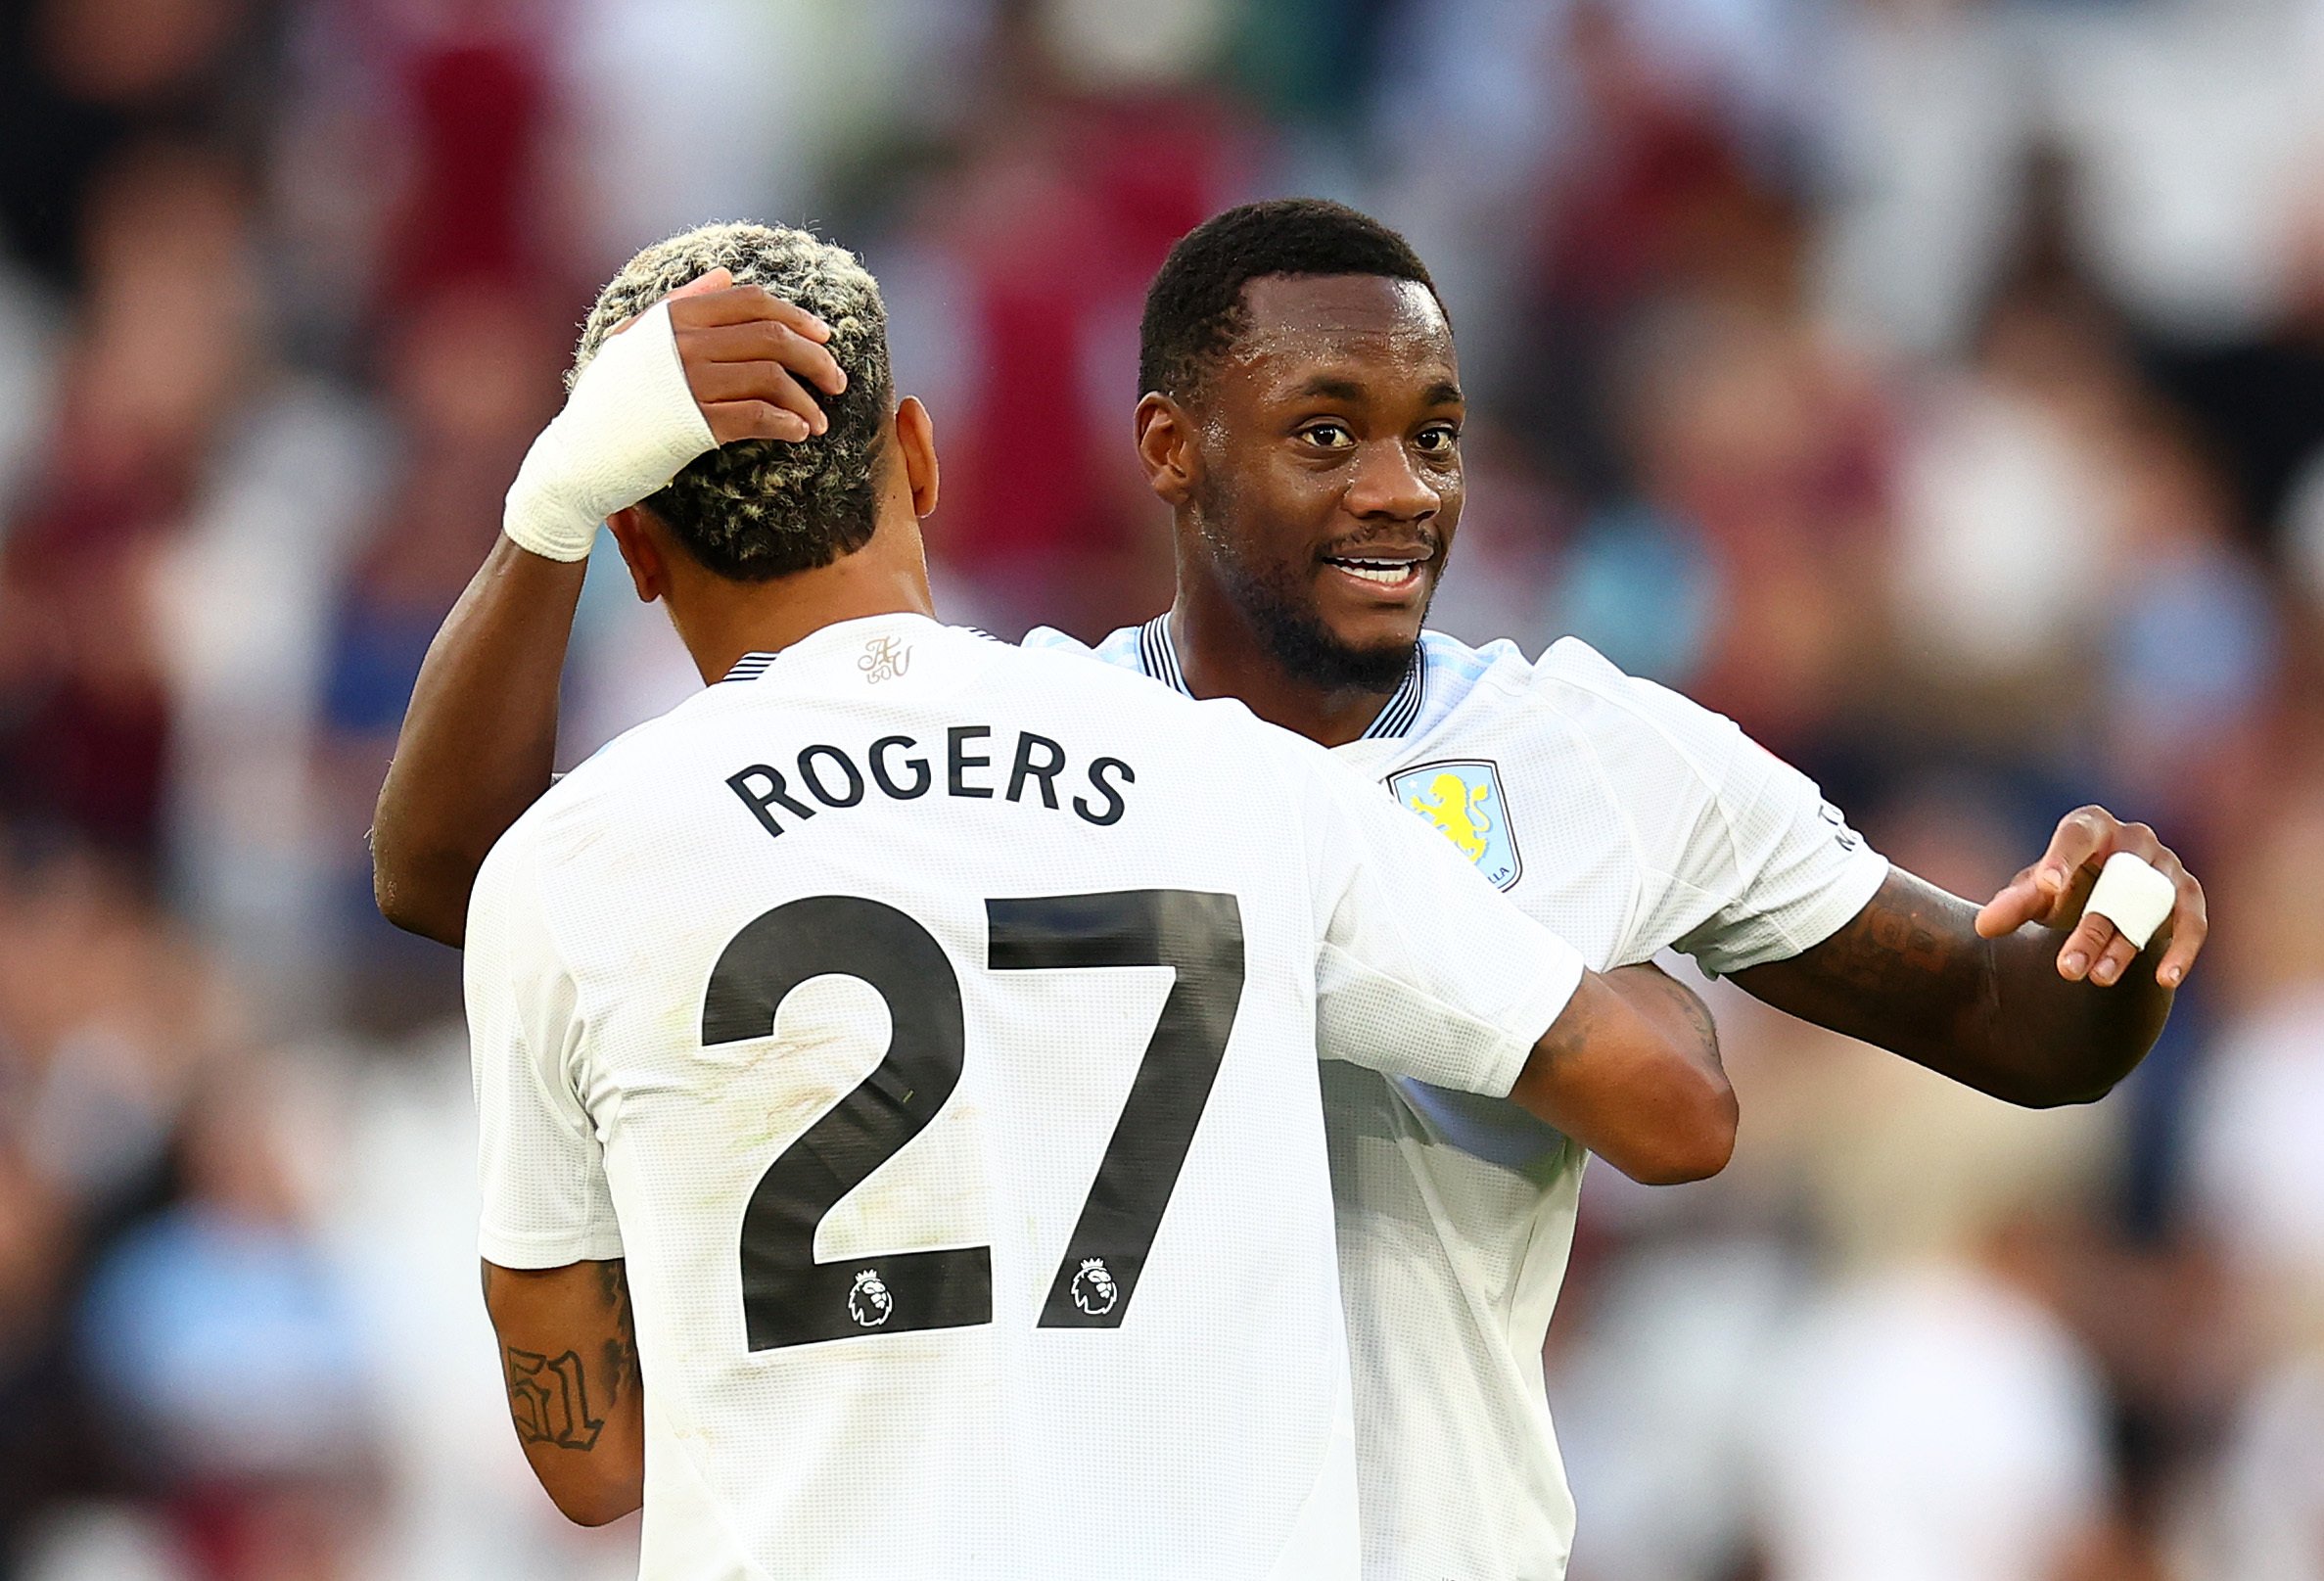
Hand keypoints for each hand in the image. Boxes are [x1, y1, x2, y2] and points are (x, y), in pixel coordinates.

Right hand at [608, 266, 846, 443]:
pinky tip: (797, 433)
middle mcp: (685, 344)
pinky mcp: (694, 425)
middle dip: (816, 358)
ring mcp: (689, 383)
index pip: (752, 302)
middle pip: (773, 337)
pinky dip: (786, 424)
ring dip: (807, 400)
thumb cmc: (611, 401)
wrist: (579, 456)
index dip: (797, 316)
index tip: (824, 338)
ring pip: (772, 377)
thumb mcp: (637, 341)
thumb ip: (682, 303)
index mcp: (676, 318)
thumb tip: (725, 276)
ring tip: (820, 420)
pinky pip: (757, 416)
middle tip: (836, 381)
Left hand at [1974, 806, 2206, 988]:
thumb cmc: (2062, 886)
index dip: (2062, 859)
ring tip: (2098, 979)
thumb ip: (2014, 904)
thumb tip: (1984, 926)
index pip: (2075, 836)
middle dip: (2090, 929)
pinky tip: (2166, 979)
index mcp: (2089, 827)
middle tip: (2066, 969)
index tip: (2048, 887)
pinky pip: (2191, 920)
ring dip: (2125, 946)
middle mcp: (2132, 839)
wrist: (2101, 892)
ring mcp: (2164, 865)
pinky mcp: (2186, 893)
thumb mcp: (2037, 893)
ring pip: (2149, 907)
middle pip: (2114, 883)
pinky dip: (2183, 949)